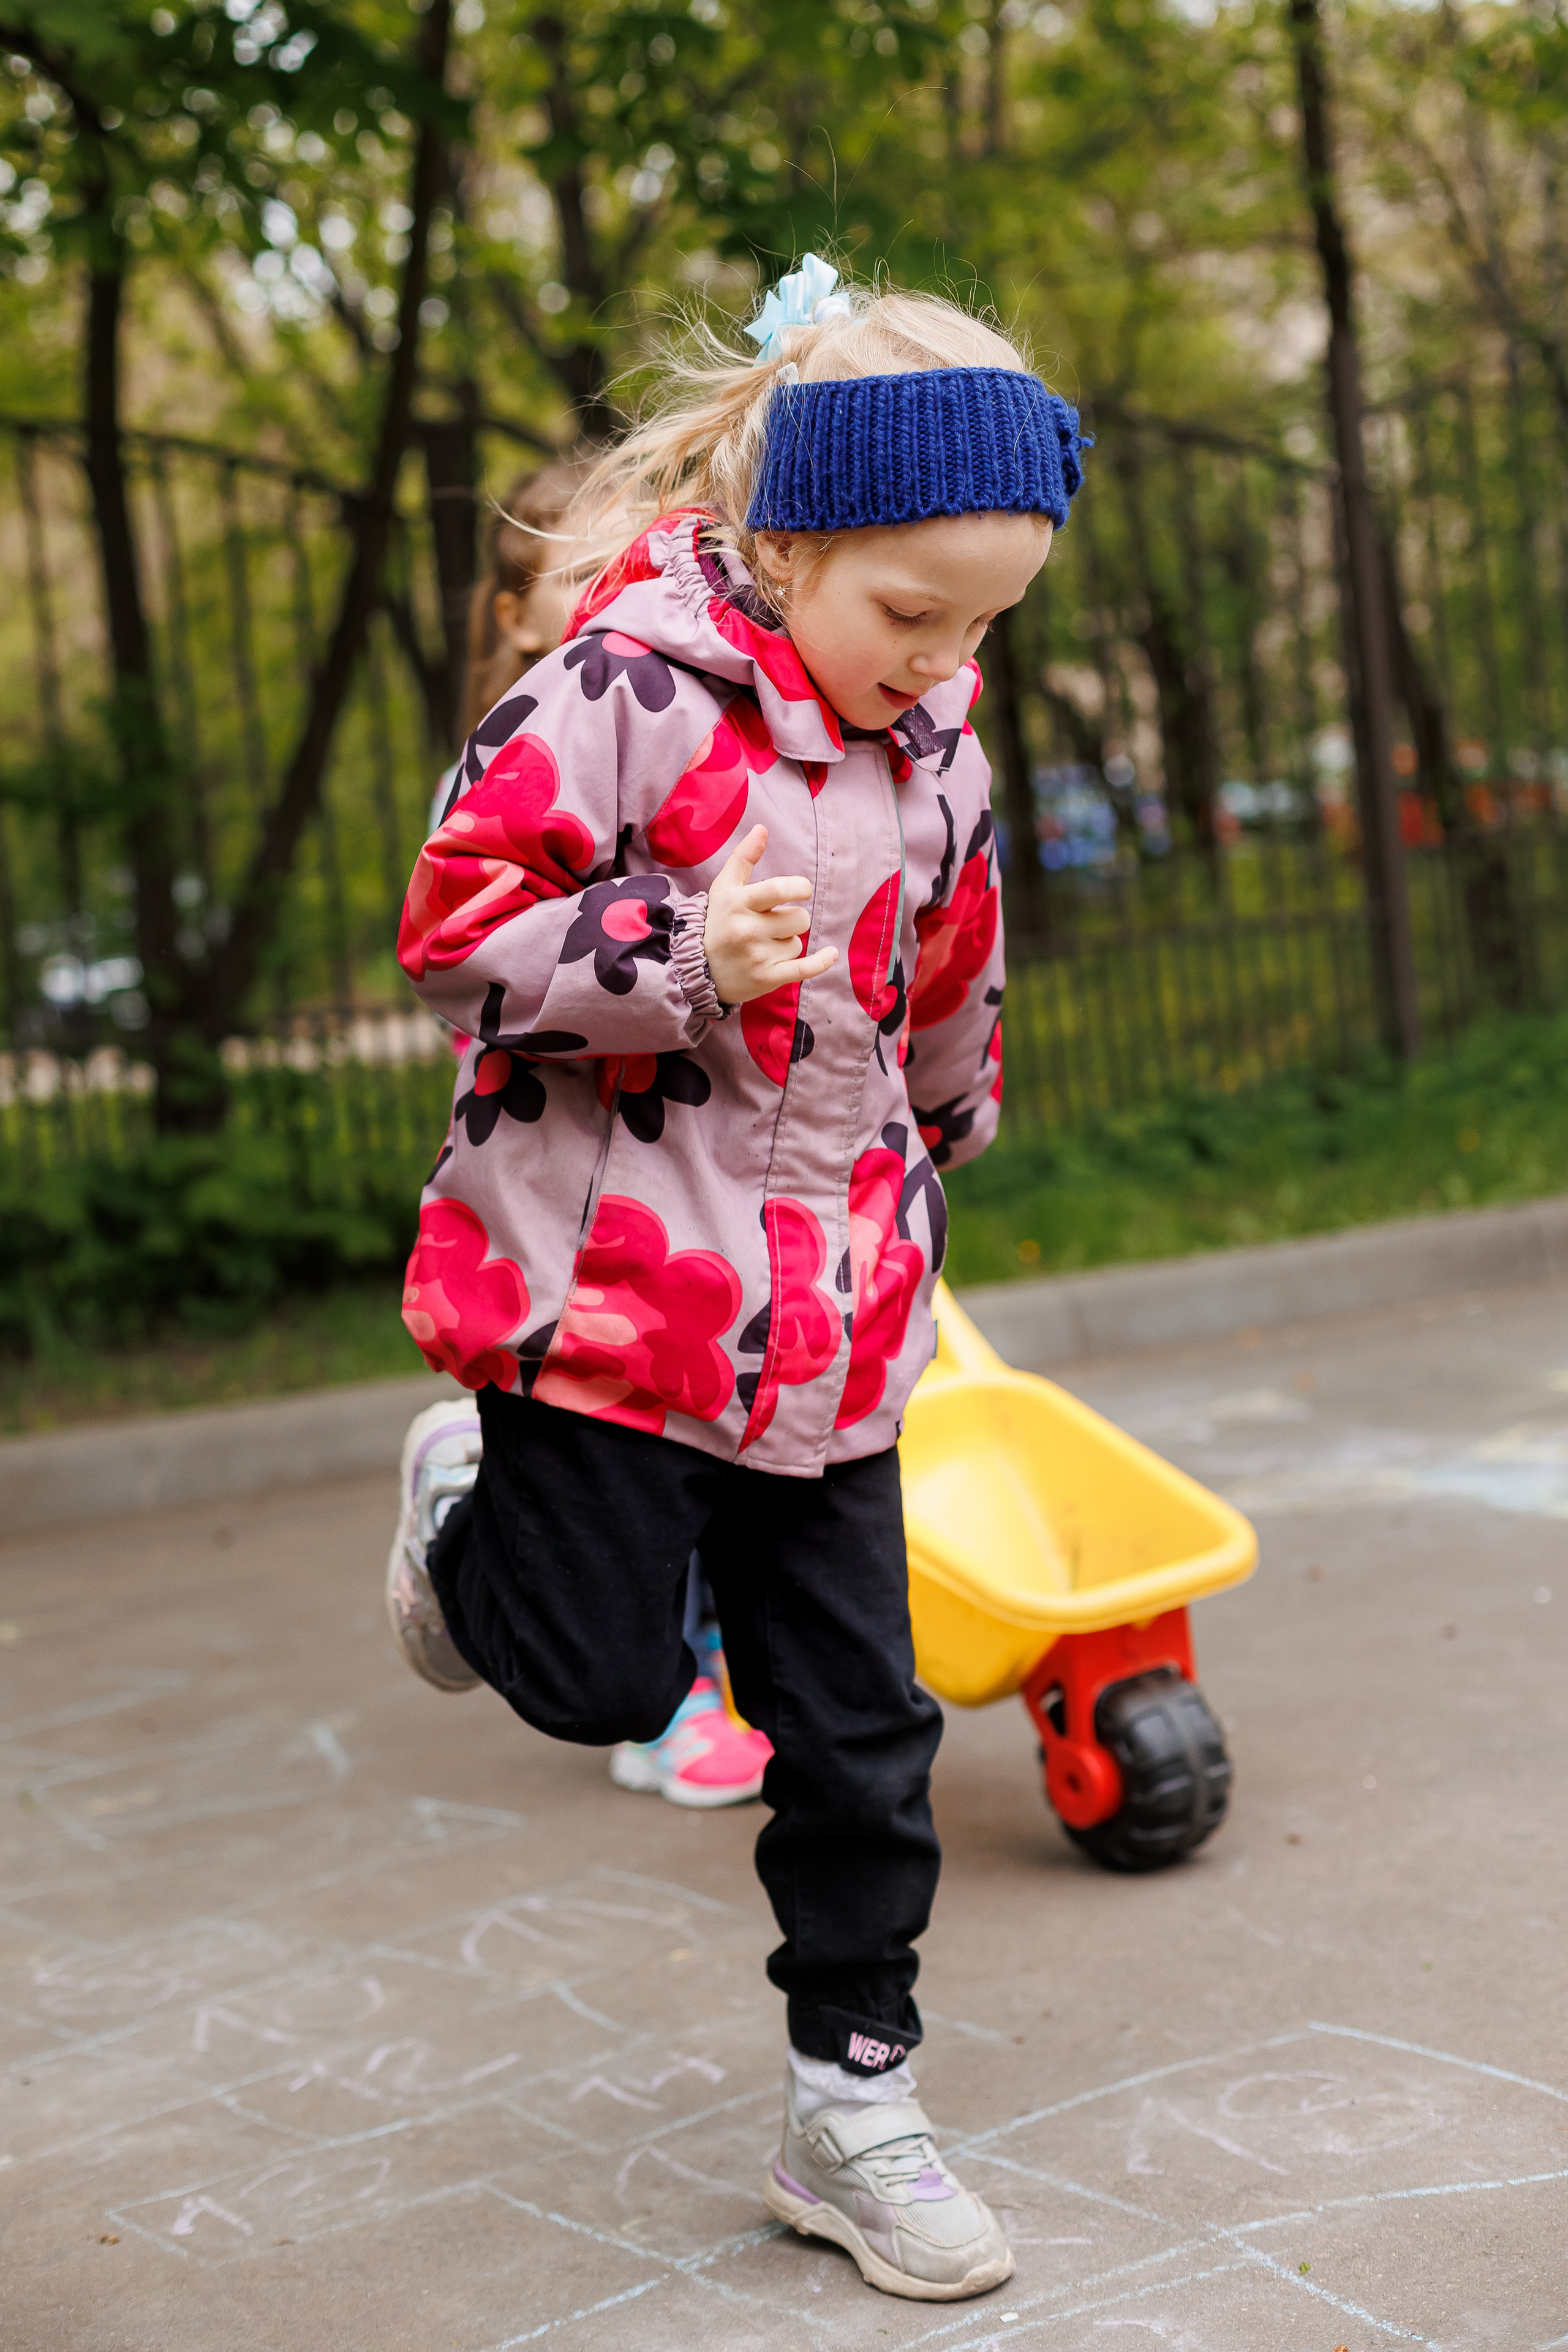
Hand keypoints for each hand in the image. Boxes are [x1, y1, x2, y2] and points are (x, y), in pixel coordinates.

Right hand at [703, 823, 837, 1007]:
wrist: (696, 969)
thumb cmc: (717, 922)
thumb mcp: (724, 888)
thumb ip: (744, 857)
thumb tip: (762, 828)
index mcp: (738, 903)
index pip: (778, 889)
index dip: (799, 887)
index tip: (803, 889)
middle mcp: (747, 930)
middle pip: (799, 918)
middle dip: (793, 920)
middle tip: (772, 925)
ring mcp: (757, 956)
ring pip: (797, 943)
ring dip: (787, 943)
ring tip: (764, 947)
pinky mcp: (766, 979)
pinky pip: (804, 969)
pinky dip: (821, 962)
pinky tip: (831, 954)